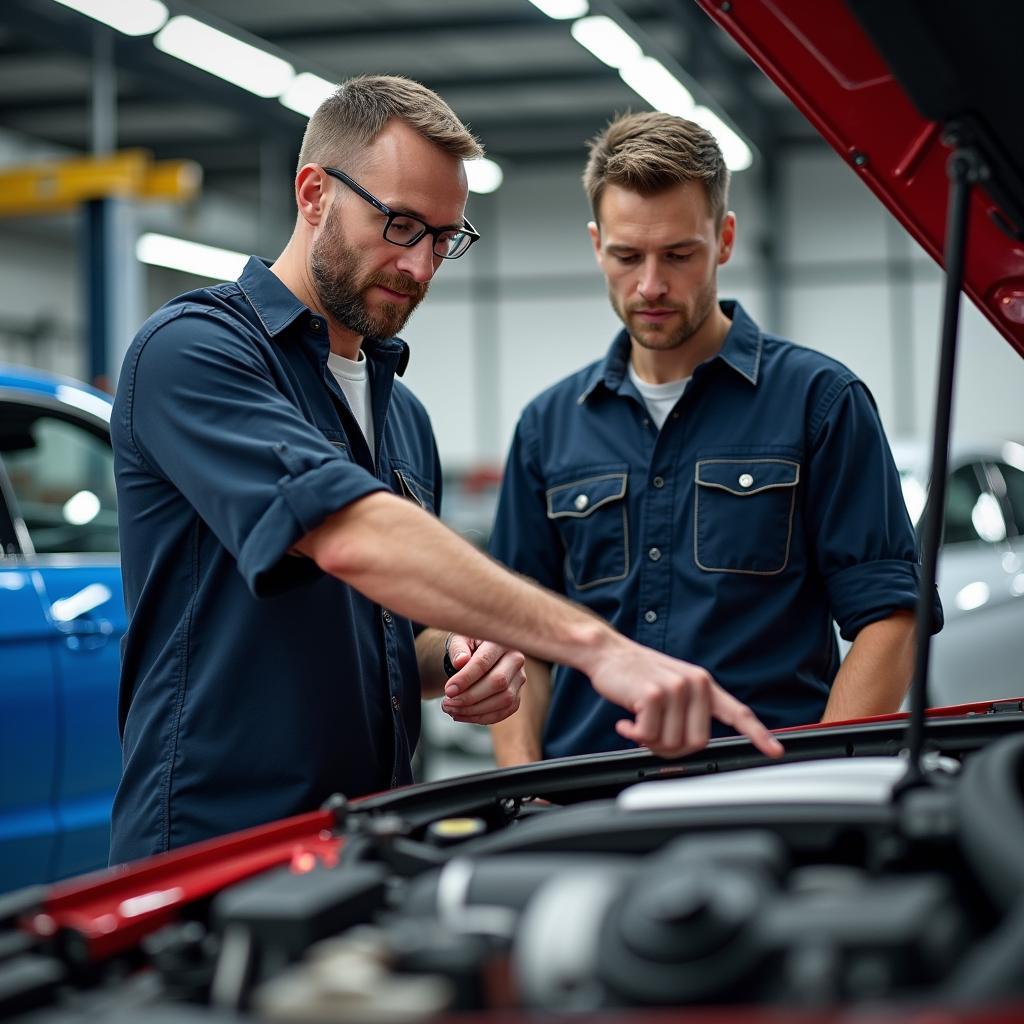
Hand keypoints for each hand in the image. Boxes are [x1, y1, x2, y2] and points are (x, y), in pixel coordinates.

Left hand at [440, 635, 526, 725]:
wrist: (477, 653)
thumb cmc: (467, 646)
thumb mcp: (459, 640)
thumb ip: (458, 649)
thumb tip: (460, 662)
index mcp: (501, 642)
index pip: (484, 662)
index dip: (466, 678)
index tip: (448, 690)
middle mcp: (516, 659)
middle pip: (498, 683)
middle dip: (470, 697)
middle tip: (447, 703)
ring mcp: (519, 679)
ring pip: (504, 700)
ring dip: (475, 710)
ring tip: (452, 710)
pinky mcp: (517, 695)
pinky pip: (504, 712)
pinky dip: (482, 718)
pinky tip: (463, 715)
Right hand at [586, 636, 784, 759]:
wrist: (608, 654)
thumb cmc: (637, 677)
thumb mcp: (672, 688)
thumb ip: (689, 712)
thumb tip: (693, 745)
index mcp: (703, 685)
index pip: (737, 712)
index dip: (758, 734)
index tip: (775, 751)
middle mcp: (696, 684)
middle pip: (698, 743)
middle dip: (672, 749)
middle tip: (651, 736)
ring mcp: (676, 688)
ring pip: (673, 743)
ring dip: (649, 742)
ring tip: (637, 724)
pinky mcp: (654, 694)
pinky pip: (649, 736)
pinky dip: (634, 735)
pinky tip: (625, 722)